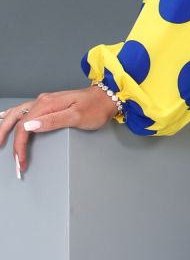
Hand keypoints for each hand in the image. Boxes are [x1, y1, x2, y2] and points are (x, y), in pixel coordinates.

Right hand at [0, 86, 119, 175]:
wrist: (108, 97)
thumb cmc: (96, 108)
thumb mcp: (77, 117)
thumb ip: (53, 121)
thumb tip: (29, 126)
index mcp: (47, 104)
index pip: (23, 127)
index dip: (18, 146)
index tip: (21, 163)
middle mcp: (42, 101)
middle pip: (15, 119)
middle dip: (6, 138)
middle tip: (6, 156)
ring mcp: (45, 101)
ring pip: (17, 113)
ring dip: (6, 127)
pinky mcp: (49, 104)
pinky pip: (24, 110)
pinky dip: (12, 116)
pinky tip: (5, 117)